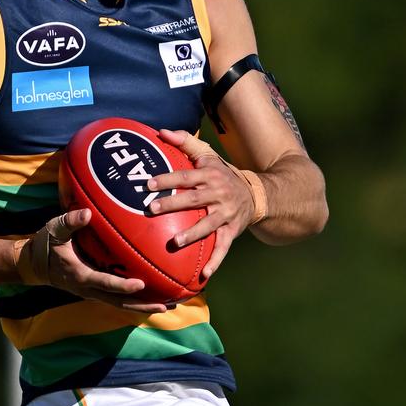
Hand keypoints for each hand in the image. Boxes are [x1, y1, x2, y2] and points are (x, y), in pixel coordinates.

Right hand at [42, 209, 170, 313]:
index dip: (122, 285)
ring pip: (120, 303)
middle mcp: (88, 288)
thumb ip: (70, 221)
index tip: (141, 284)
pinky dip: (133, 299)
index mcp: (80, 275)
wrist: (33, 264)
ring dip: (141, 306)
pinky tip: (151, 296)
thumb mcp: (54, 230)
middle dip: (141, 305)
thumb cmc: (45, 245)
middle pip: (118, 302)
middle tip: (165, 306)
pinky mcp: (94, 290)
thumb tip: (88, 213)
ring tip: (166, 306)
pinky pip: (116, 298)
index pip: (105, 283)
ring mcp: (92, 292)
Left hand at [146, 129, 256, 279]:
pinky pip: (223, 248)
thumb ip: (185, 141)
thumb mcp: (208, 155)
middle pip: (193, 199)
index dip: (167, 179)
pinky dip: (215, 262)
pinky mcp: (232, 231)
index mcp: (209, 174)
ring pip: (208, 225)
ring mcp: (226, 214)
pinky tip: (203, 274)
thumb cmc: (222, 173)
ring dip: (191, 234)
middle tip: (152, 209)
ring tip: (174, 242)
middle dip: (172, 204)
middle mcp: (218, 193)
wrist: (256, 193)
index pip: (185, 176)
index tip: (148, 184)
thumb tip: (160, 131)